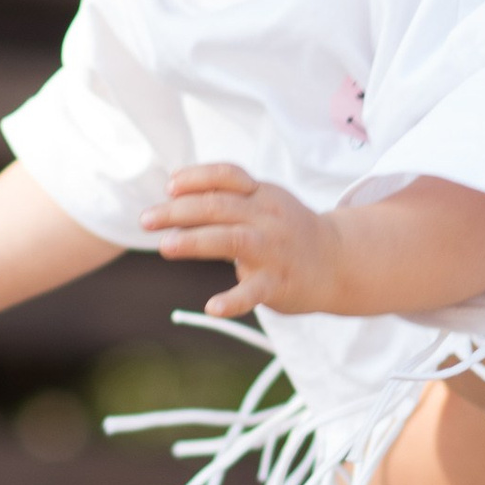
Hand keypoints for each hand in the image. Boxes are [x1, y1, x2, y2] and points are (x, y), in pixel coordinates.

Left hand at [141, 164, 339, 320]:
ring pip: (232, 240)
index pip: (227, 176)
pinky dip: (233, 301)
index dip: (196, 178)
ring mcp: (273, 250)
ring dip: (197, 241)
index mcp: (260, 195)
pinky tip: (212, 307)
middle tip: (145, 220)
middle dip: (178, 211)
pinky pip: (254, 292)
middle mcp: (266, 218)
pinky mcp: (278, 283)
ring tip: (166, 247)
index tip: (169, 186)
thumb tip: (174, 183)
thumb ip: (225, 194)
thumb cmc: (289, 231)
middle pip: (219, 206)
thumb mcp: (263, 202)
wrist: (339, 261)